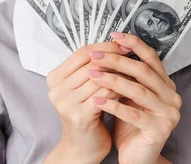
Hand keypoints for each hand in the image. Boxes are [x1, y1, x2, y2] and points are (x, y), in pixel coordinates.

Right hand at [44, 43, 122, 163]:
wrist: (82, 147)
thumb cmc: (86, 114)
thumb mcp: (84, 87)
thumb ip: (92, 67)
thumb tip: (117, 44)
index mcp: (54, 78)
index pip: (82, 52)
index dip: (105, 46)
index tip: (123, 44)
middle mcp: (56, 89)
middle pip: (91, 63)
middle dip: (115, 58)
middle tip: (133, 55)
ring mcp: (65, 103)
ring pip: (99, 78)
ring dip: (120, 73)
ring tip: (135, 70)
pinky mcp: (79, 116)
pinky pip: (104, 95)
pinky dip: (119, 89)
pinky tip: (131, 88)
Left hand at [87, 33, 180, 163]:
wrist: (138, 157)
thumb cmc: (131, 125)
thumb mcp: (128, 96)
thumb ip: (125, 76)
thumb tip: (105, 50)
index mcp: (166, 84)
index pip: (151, 57)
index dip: (133, 44)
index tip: (113, 35)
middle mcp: (172, 96)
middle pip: (143, 71)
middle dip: (117, 60)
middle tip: (95, 56)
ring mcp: (169, 113)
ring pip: (138, 91)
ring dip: (113, 80)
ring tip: (92, 75)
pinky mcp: (160, 129)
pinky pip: (134, 114)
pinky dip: (114, 106)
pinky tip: (97, 100)